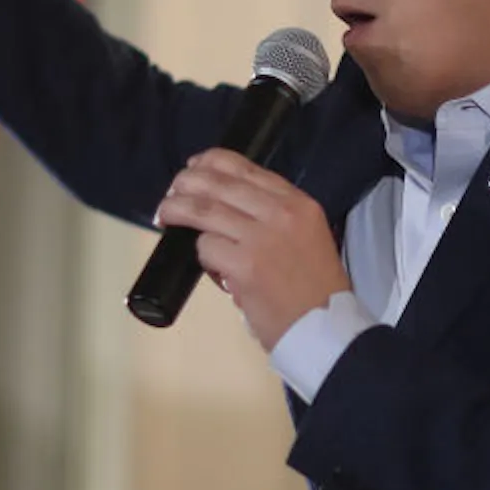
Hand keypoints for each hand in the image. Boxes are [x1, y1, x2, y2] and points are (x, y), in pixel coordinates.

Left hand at [156, 150, 350, 348]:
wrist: (325, 327)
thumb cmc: (316, 288)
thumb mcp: (308, 236)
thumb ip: (275, 217)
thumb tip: (227, 206)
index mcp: (299, 203)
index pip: (247, 169)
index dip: (213, 162)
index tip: (195, 166)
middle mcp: (281, 213)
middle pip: (219, 183)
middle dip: (187, 182)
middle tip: (172, 192)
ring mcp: (261, 238)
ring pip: (204, 210)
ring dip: (176, 210)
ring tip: (165, 215)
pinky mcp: (244, 265)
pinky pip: (206, 248)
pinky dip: (200, 256)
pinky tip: (207, 266)